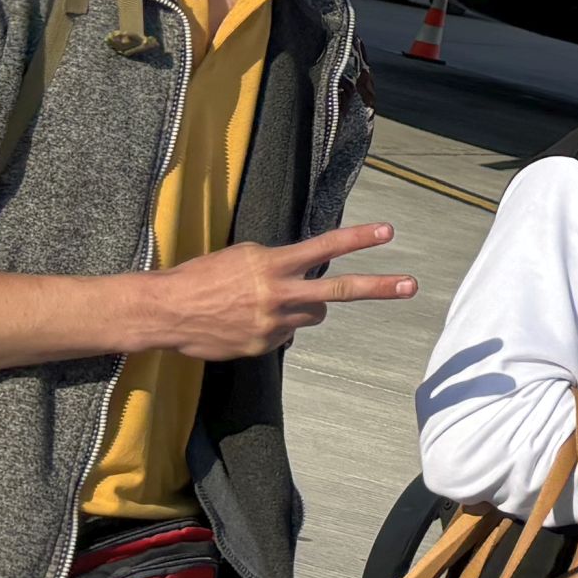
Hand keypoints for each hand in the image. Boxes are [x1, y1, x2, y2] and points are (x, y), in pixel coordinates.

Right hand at [140, 223, 415, 359]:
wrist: (166, 312)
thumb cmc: (202, 277)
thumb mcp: (243, 257)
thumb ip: (278, 266)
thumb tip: (303, 279)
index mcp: (273, 264)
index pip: (324, 246)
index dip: (358, 238)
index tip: (388, 231)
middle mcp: (279, 293)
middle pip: (339, 291)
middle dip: (378, 286)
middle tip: (411, 285)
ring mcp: (273, 323)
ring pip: (313, 315)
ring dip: (305, 308)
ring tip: (270, 302)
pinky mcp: (264, 346)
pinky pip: (286, 335)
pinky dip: (277, 327)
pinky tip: (247, 322)